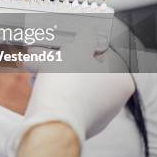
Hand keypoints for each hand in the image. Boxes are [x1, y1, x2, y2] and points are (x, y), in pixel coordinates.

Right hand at [6, 47, 134, 156]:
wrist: (52, 121)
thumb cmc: (68, 85)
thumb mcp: (77, 50)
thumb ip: (86, 38)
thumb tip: (89, 32)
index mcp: (121, 81)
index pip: (105, 56)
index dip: (84, 46)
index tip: (69, 42)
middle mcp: (113, 101)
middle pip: (86, 71)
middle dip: (62, 59)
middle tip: (46, 52)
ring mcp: (96, 115)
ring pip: (73, 86)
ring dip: (52, 73)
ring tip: (35, 66)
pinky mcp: (77, 124)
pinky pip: (65, 101)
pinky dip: (52, 91)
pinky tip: (37, 83)